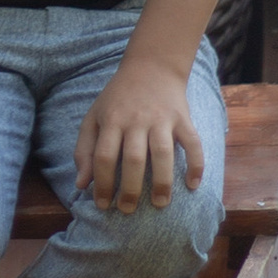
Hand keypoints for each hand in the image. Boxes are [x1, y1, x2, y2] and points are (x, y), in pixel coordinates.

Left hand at [72, 54, 203, 214]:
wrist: (151, 66)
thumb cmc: (118, 98)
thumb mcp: (94, 117)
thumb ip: (85, 150)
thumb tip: (81, 184)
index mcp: (112, 120)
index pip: (104, 157)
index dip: (102, 183)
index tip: (103, 205)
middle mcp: (136, 120)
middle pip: (133, 159)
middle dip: (130, 189)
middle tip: (128, 210)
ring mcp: (162, 119)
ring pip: (163, 153)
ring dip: (162, 182)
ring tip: (159, 204)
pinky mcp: (183, 118)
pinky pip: (192, 143)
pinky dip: (196, 164)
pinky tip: (193, 185)